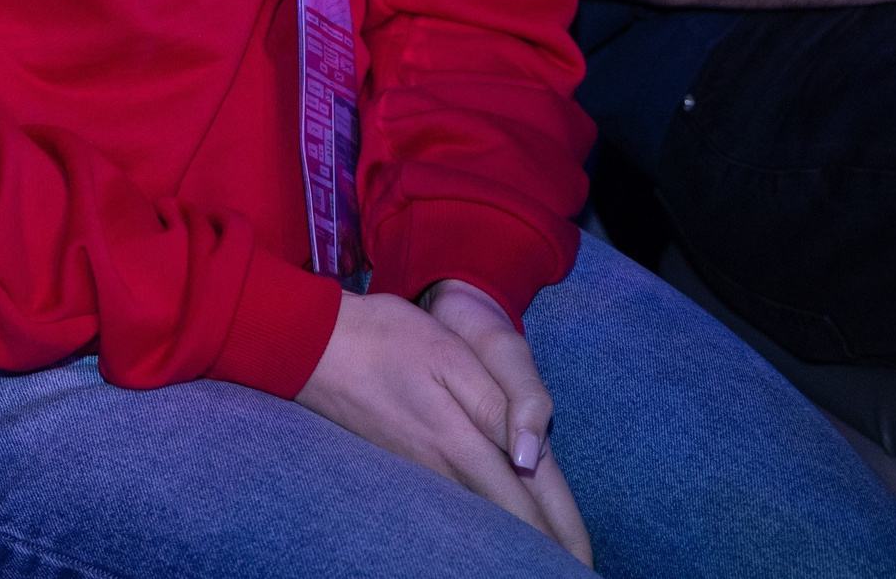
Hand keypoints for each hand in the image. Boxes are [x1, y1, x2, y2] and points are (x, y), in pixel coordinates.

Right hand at [299, 290, 590, 563]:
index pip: (526, 500)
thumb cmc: (388, 340)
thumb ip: (498, 405)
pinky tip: (487, 530)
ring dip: (513, 541)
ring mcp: (418, 473)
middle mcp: (444, 468)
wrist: (312, 346)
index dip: (560, 532)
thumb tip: (531, 458)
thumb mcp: (450, 356)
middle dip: (542, 550)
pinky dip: (481, 525)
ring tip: (539, 560)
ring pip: (479, 518)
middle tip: (574, 573)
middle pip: (505, 520)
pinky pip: (454, 506)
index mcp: (464, 441)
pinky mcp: (401, 467)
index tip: (583, 564)